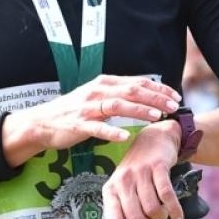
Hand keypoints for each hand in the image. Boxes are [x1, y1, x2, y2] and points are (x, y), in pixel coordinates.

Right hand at [2, 74, 180, 165]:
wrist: (42, 122)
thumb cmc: (74, 110)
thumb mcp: (98, 96)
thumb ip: (119, 94)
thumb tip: (147, 94)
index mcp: (104, 83)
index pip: (137, 82)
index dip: (158, 89)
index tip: (176, 96)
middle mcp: (96, 91)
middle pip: (131, 91)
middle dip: (155, 98)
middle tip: (174, 106)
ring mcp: (86, 108)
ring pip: (117, 106)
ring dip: (139, 110)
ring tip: (157, 116)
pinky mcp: (78, 125)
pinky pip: (97, 128)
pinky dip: (111, 132)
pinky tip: (125, 136)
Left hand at [100, 120, 183, 218]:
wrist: (154, 139)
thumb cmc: (140, 172)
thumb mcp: (129, 193)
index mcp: (110, 191)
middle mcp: (121, 182)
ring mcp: (139, 174)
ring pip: (151, 209)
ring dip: (161, 218)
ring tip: (163, 215)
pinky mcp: (157, 167)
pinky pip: (167, 196)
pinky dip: (175, 211)